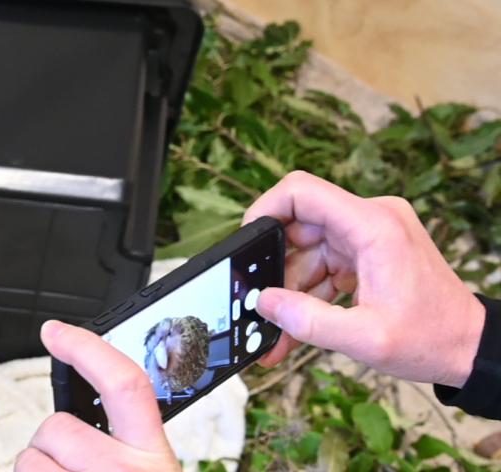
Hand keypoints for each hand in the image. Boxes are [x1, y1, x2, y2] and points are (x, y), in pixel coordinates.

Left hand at [15, 320, 181, 471]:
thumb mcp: (152, 471)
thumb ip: (129, 441)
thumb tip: (85, 417)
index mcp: (153, 455)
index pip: (124, 382)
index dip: (85, 348)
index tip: (55, 331)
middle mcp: (124, 471)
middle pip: (59, 425)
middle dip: (53, 442)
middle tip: (73, 467)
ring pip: (32, 455)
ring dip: (41, 469)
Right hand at [246, 171, 484, 387]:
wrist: (470, 347)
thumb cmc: (431, 339)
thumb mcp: (365, 339)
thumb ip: (308, 321)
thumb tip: (264, 303)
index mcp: (374, 226)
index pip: (302, 191)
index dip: (265, 209)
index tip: (246, 244)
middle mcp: (371, 220)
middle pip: (299, 225)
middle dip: (275, 268)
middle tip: (261, 305)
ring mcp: (369, 234)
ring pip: (307, 250)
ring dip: (290, 290)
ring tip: (278, 334)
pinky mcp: (368, 251)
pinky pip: (323, 263)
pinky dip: (308, 293)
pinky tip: (297, 327)